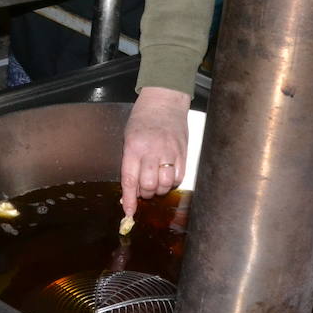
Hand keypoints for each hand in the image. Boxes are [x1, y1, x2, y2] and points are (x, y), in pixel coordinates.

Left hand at [120, 86, 189, 217]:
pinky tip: (167, 175)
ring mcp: (170, 152)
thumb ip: (130, 162)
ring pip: (165, 184)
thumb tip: (131, 189)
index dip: (129, 199)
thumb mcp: (128, 137)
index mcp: (134, 147)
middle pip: (149, 185)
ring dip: (159, 189)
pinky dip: (172, 182)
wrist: (164, 100)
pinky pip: (179, 177)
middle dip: (145, 193)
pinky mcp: (184, 153)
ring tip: (155, 181)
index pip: (130, 179)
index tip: (129, 212)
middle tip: (143, 188)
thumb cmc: (143, 118)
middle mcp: (152, 151)